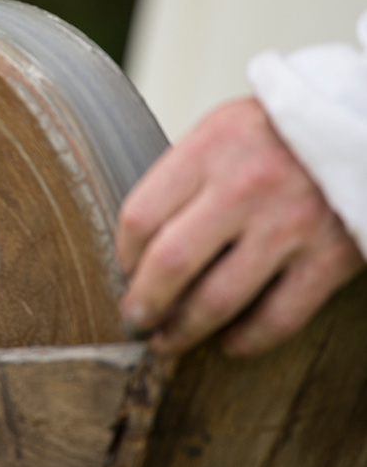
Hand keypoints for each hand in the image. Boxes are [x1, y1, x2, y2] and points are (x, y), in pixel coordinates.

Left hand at [116, 98, 363, 356]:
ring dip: (184, 330)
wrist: (363, 123)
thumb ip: (186, 178)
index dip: (123, 254)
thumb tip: (142, 243)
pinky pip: (278, 316)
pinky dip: (248, 339)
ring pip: (217, 299)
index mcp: (210, 149)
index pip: (141, 216)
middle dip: (143, 304)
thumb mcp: (224, 131)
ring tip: (168, 341)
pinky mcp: (331, 256)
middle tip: (134, 321)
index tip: (125, 270)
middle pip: (170, 263)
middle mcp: (245, 187)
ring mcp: (290, 224)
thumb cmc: (285, 130)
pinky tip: (229, 343)